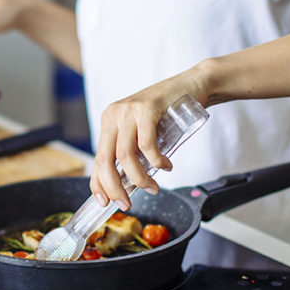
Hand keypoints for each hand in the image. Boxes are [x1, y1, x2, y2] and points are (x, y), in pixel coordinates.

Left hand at [90, 75, 206, 210]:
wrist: (192, 85)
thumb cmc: (169, 112)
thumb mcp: (143, 132)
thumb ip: (133, 151)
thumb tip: (127, 184)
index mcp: (108, 121)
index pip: (97, 158)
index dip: (98, 184)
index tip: (104, 202)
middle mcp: (113, 115)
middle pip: (105, 160)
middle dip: (114, 187)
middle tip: (126, 204)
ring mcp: (128, 110)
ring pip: (125, 156)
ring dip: (139, 179)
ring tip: (153, 188)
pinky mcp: (146, 108)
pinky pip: (146, 145)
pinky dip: (156, 162)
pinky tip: (166, 166)